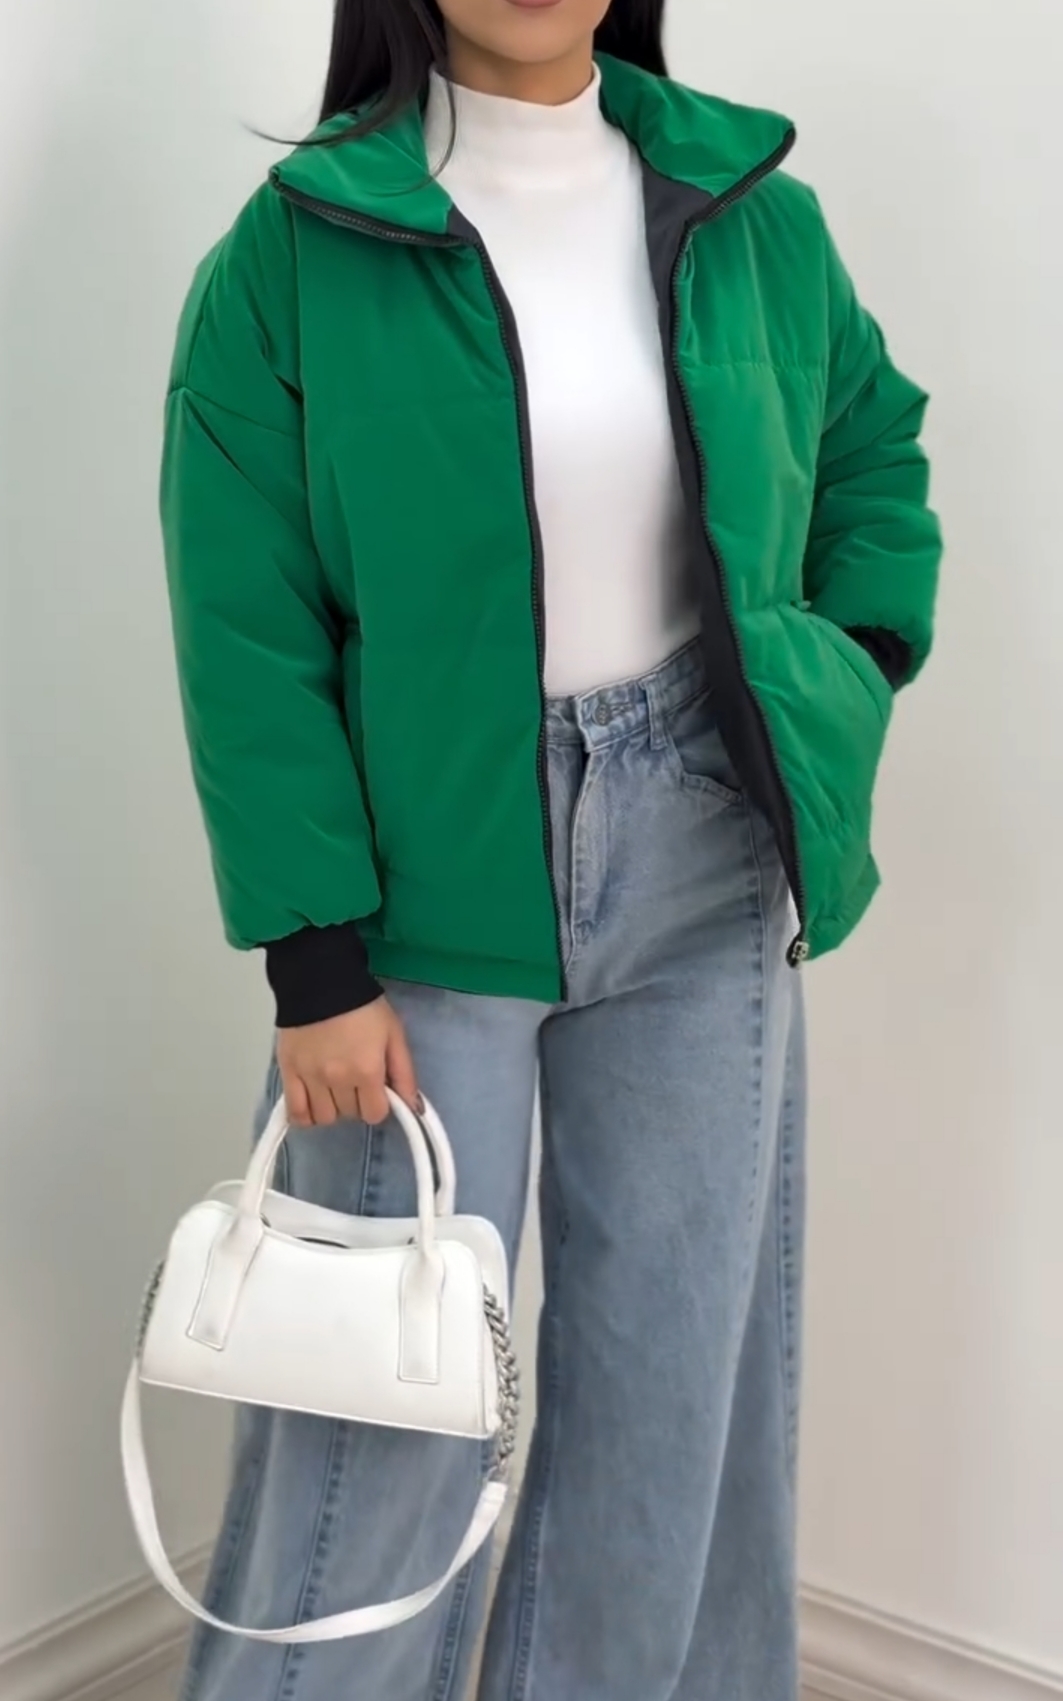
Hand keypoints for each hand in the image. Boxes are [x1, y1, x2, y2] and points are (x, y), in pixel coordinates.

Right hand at [276, 998, 418, 1127]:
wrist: (321, 980)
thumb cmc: (364, 1006)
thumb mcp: (394, 1034)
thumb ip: (404, 1073)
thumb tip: (415, 1108)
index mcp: (367, 1071)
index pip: (375, 1114)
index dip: (378, 1104)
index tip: (376, 1090)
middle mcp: (339, 1080)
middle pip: (350, 1114)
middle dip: (356, 1102)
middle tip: (354, 1081)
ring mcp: (311, 1078)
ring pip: (324, 1117)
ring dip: (332, 1108)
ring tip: (332, 1088)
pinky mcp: (288, 1072)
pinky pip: (295, 1112)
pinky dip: (304, 1115)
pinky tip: (312, 1103)